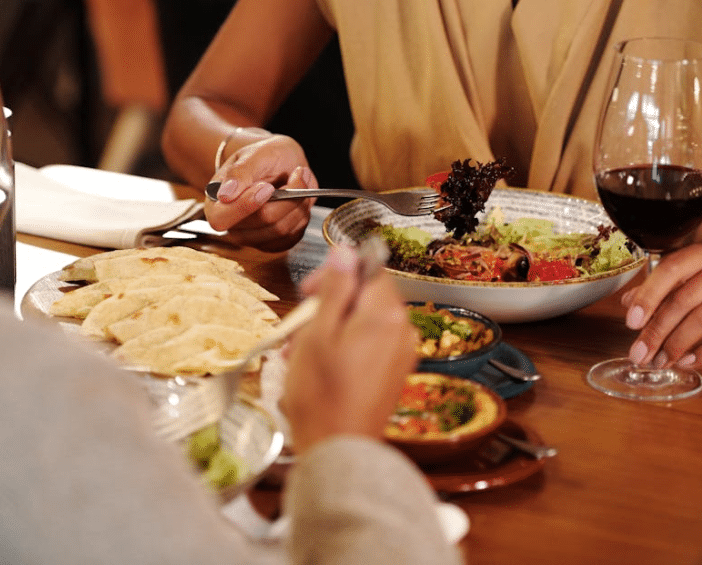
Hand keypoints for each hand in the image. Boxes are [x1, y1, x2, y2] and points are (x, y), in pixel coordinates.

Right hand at [205, 134, 317, 251]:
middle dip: (287, 196)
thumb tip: (225, 195)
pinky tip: (299, 199)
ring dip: (299, 203)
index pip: (222, 219)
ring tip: (298, 182)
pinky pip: (294, 235)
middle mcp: (233, 227)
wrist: (280, 163)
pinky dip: (302, 214)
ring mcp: (254, 238)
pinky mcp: (274, 243)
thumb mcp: (252, 155)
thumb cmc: (263, 157)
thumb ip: (239, 173)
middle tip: (296, 174)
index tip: (267, 187)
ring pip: (283, 229)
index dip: (246, 205)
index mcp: (216, 205)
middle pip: (264, 221)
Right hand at [281, 246, 417, 452]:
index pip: (369, 270)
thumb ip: (335, 288)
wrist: (338, 449)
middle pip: (366, 296)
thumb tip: (346, 252)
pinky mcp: (394, 373)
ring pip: (364, 321)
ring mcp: (401, 354)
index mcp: (386, 315)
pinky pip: (369, 345)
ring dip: (332, 328)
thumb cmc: (322, 396)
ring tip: (301, 353)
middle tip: (299, 328)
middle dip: (329, 306)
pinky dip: (344, 347)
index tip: (309, 291)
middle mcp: (403, 331)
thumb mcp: (318, 332)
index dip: (336, 275)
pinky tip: (319, 366)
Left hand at [620, 242, 701, 367]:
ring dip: (676, 344)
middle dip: (657, 330)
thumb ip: (660, 294)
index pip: (671, 268)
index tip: (631, 322)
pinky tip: (687, 362)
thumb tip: (628, 303)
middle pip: (684, 298)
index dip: (648, 296)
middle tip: (640, 353)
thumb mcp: (691, 291)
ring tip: (661, 361)